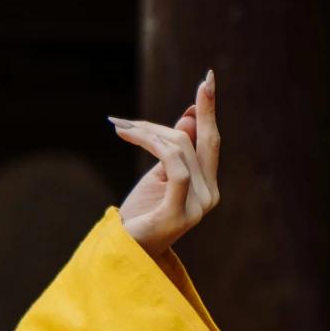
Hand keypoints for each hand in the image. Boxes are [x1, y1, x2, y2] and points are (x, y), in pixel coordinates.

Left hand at [111, 70, 219, 256]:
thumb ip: (175, 150)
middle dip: (163, 120)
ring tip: (119, 129)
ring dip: (146, 133)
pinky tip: (131, 137)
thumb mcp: (158, 176)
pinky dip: (156, 147)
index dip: (209, 110)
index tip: (207, 79)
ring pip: (178, 149)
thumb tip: (189, 116)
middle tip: (127, 118)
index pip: (210, 140)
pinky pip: (175, 169)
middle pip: (192, 140)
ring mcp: (198, 205)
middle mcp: (210, 194)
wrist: (125, 251)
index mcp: (208, 184)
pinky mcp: (180, 213)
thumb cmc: (141, 214)